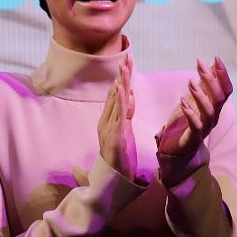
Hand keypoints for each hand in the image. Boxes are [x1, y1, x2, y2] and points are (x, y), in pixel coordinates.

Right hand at [97, 53, 136, 179]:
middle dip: (122, 75)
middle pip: (115, 94)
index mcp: (108, 120)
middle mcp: (106, 121)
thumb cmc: (120, 158)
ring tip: (124, 66)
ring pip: (116, 101)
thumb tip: (130, 96)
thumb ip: (126, 114)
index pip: (116, 95)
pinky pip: (118, 115)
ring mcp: (109, 128)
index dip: (122, 78)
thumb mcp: (125, 131)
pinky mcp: (115, 136)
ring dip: (120, 83)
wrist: (114, 180)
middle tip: (128, 57)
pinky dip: (121, 100)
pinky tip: (123, 88)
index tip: (127, 63)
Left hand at [156, 57, 232, 187]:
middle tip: (199, 63)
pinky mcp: (194, 138)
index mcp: (215, 107)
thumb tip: (210, 65)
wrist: (179, 153)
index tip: (216, 57)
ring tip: (190, 81)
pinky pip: (195, 125)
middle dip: (211, 78)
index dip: (223, 73)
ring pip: (210, 111)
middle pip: (220, 97)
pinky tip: (181, 100)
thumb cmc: (186, 125)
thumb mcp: (194, 101)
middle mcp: (214, 117)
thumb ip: (203, 85)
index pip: (226, 89)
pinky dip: (189, 112)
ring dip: (201, 95)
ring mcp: (205, 128)